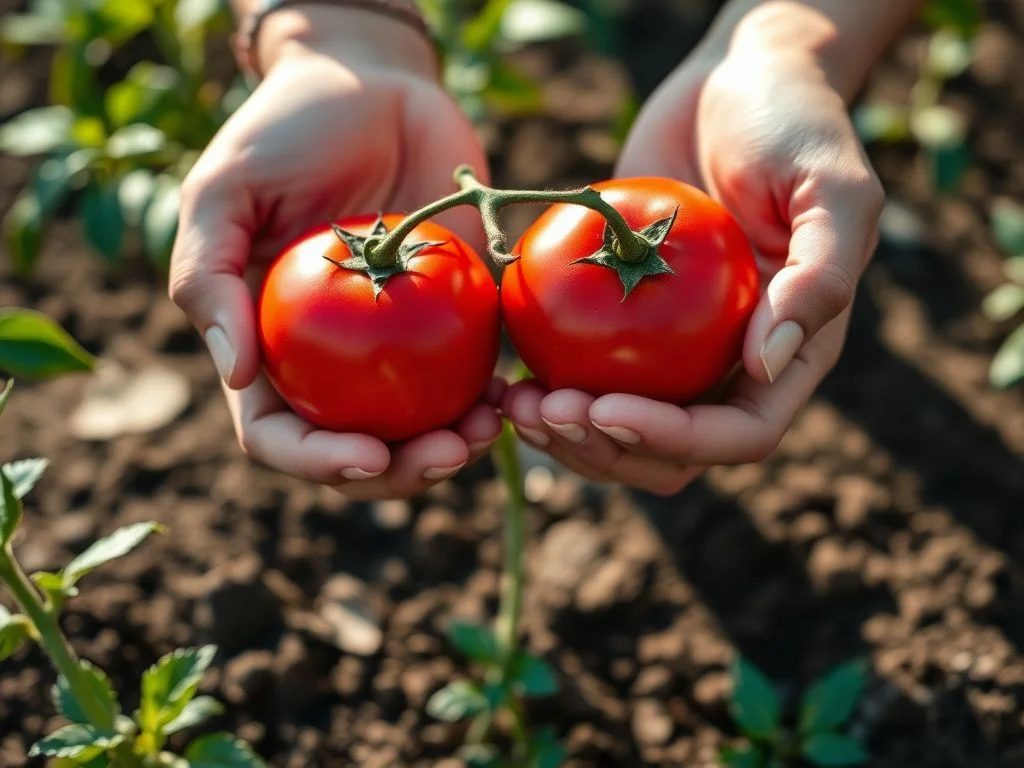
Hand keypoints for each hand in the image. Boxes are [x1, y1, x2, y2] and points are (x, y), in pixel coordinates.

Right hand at [170, 8, 500, 498]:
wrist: (375, 83)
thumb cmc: (287, 129)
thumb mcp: (225, 191)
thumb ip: (209, 278)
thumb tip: (234, 376)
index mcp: (269, 346)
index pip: (278, 433)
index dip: (316, 462)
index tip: (367, 456)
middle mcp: (333, 359)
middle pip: (359, 449)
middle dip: (400, 470)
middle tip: (448, 454)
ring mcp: (398, 343)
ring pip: (422, 426)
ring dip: (455, 445)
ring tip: (491, 429)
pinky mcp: (457, 312)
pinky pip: (477, 371)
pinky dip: (495, 394)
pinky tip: (514, 394)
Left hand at [503, 35, 883, 495]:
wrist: (732, 80)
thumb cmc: (793, 124)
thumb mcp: (832, 188)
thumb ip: (818, 277)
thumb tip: (763, 367)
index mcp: (788, 354)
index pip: (738, 434)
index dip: (674, 440)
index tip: (605, 409)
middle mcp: (729, 366)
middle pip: (669, 452)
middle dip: (605, 448)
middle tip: (545, 410)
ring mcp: (672, 349)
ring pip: (617, 428)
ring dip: (565, 433)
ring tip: (515, 403)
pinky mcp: (623, 320)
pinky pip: (581, 372)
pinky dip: (543, 384)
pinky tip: (503, 374)